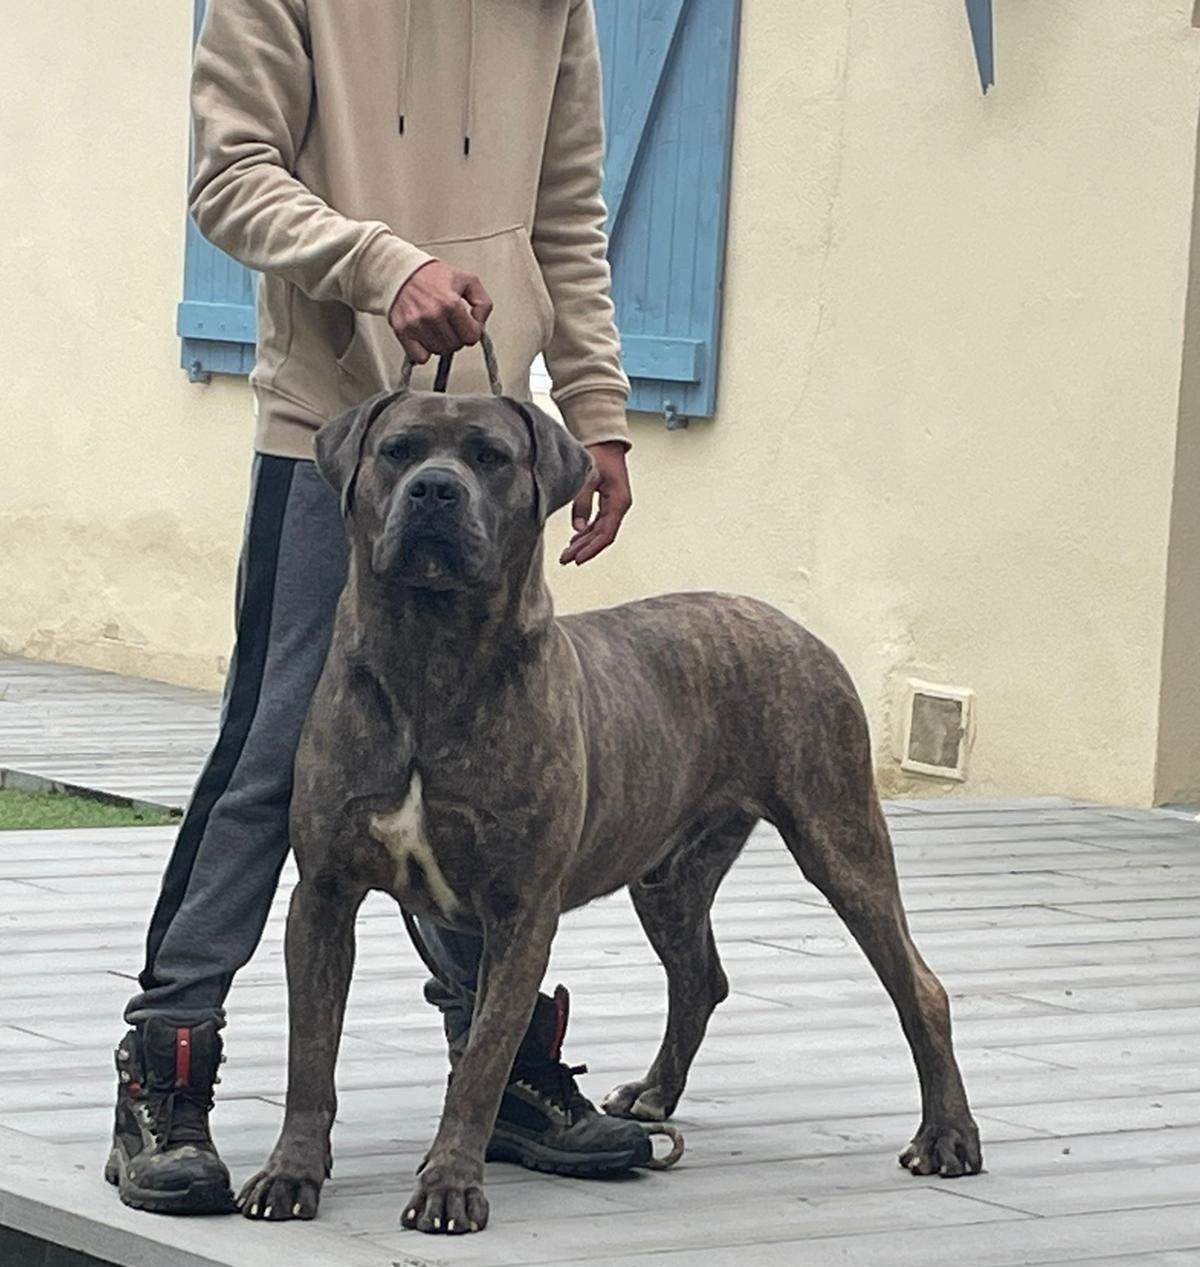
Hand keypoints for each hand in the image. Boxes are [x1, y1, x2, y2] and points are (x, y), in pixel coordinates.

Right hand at [389, 261, 492, 363]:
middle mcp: (432, 315)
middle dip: (457, 337)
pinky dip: (424, 352)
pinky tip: (426, 337)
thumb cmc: (434, 277)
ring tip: (438, 328)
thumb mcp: (468, 281)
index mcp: (450, 303)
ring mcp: (416, 324)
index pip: (471, 337)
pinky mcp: (402, 331)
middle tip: (451, 325)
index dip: (473, 332)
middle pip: (455, 346)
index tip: (468, 326)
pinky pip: (420, 357)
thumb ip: (483, 303)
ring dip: (442, 343)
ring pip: (439, 352)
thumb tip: (480, 324)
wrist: (403, 272)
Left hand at [560, 443, 632, 565]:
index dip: (592, 548)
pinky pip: (597, 522)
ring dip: (584, 542)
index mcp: (619, 502)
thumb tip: (578, 528)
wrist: (604, 440)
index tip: (578, 559)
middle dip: (584, 549)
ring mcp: (614, 505)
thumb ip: (582, 503)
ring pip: (599, 530)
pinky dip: (586, 532)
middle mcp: (619, 506)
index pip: (606, 533)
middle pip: (602, 535)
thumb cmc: (599, 454)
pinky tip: (575, 539)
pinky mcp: (607, 501)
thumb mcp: (588, 478)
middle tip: (566, 559)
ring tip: (567, 553)